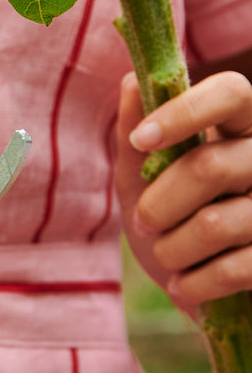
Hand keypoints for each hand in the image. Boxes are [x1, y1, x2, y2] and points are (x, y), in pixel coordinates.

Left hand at [115, 70, 251, 307]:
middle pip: (210, 166)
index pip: (231, 92)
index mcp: (241, 129)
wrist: (198, 293)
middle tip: (144, 223)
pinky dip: (193, 283)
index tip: (142, 140)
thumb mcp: (141, 181)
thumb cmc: (171, 225)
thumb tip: (132, 79)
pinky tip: (184, 285)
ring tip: (168, 256)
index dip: (185, 112)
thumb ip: (135, 134)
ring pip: (214, 224)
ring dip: (172, 249)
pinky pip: (233, 269)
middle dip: (159, 204)